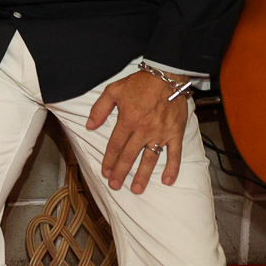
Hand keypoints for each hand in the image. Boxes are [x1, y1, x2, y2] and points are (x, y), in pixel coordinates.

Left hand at [87, 70, 188, 193]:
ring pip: (150, 159)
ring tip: (136, 189)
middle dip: (121, 172)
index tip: (105, 172)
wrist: (167, 77)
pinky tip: (167, 181)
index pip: (115, 146)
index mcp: (127, 120)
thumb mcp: (113, 90)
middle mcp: (144, 130)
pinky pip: (175, 154)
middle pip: (129, 155)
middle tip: (115, 185)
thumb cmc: (139, 83)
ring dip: (143, 175)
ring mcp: (161, 133)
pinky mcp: (175, 134)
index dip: (109, 160)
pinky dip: (173, 168)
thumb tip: (89, 126)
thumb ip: (99, 109)